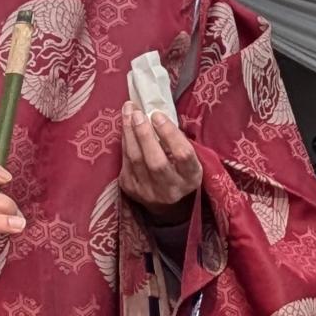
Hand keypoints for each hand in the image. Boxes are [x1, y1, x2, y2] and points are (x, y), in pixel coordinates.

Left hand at [119, 101, 202, 224]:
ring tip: (128, 111)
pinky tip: (125, 126)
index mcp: (190, 178)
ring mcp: (148, 192)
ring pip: (135, 159)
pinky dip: (125, 141)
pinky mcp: (131, 189)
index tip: (158, 115)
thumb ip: (178, 141)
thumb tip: (157, 114)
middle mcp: (170, 189)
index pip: (182, 155)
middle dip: (144, 134)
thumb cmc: (180, 171)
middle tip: (137, 113)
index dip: (169, 133)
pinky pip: (125, 161)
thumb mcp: (189, 159)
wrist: (167, 204)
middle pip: (155, 161)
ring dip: (129, 132)